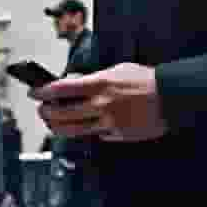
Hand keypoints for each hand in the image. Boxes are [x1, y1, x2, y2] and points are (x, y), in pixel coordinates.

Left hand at [30, 63, 168, 142]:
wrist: (171, 96)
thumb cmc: (145, 80)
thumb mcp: (116, 71)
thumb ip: (94, 79)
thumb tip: (76, 86)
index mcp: (100, 84)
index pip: (62, 89)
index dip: (44, 92)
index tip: (35, 93)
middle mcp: (102, 105)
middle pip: (63, 113)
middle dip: (46, 112)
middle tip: (42, 110)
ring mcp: (110, 123)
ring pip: (75, 130)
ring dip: (59, 127)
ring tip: (52, 123)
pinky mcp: (118, 135)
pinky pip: (97, 135)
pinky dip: (89, 131)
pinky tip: (86, 126)